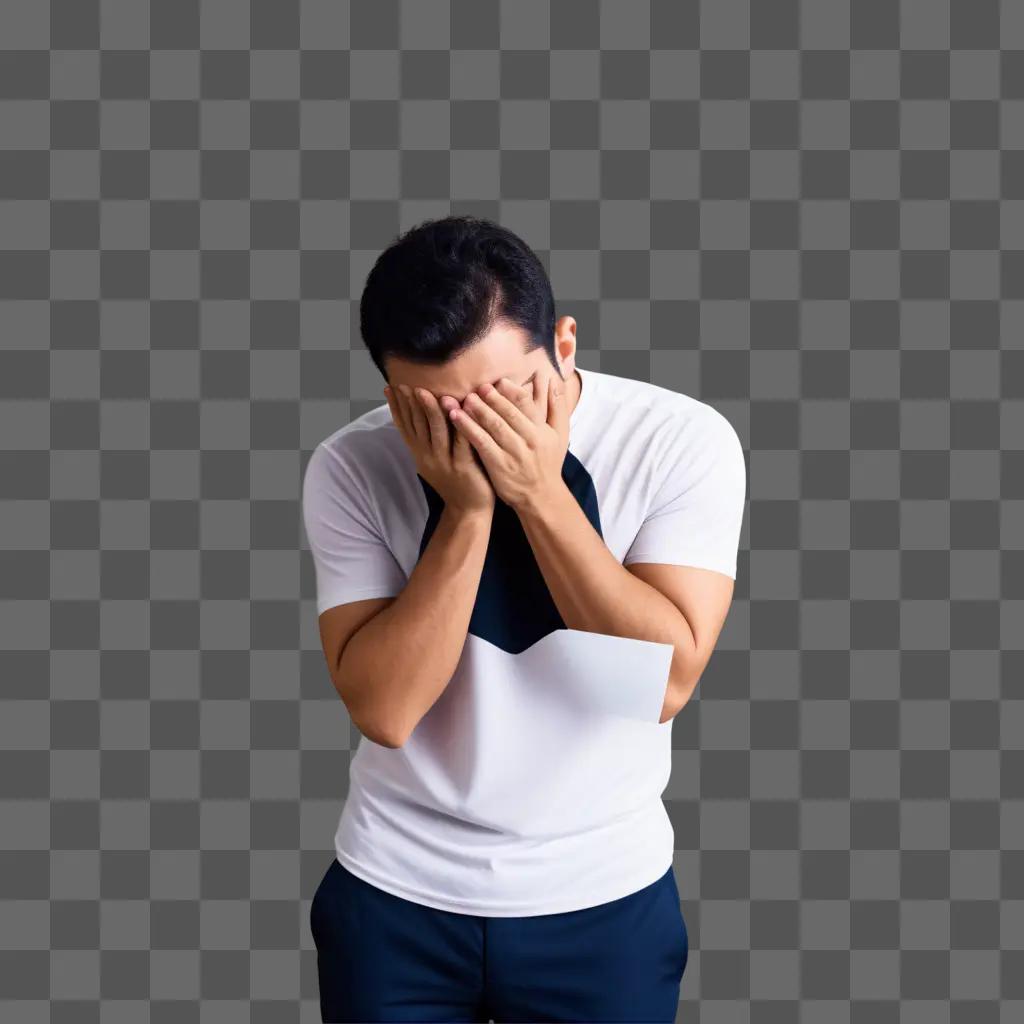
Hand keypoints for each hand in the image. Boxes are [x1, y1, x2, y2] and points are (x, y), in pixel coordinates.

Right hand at [384, 384, 495, 516]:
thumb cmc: (455, 480)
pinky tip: (459, 409)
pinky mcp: (463, 466)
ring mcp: (445, 461)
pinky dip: (460, 423)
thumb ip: (427, 439)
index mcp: (420, 453)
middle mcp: (428, 456)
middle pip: (416, 424)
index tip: (391, 386)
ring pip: (435, 431)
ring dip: (429, 410)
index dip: (396, 406)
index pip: (404, 425)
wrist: (468, 511)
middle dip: (409, 402)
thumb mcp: (435, 460)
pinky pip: (461, 441)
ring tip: (424, 391)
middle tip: (404, 382)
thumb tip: (419, 416)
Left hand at [448, 373, 569, 512]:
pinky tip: (456, 417)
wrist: (541, 497)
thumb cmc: (548, 463)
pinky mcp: (498, 465)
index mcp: (541, 430)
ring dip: (477, 410)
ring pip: (494, 426)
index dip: (512, 391)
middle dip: (492, 398)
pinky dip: (468, 428)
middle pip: (508, 413)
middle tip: (478, 386)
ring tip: (465, 399)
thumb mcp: (559, 434)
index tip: (499, 381)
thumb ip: (557, 406)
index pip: (526, 404)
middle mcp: (529, 440)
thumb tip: (554, 378)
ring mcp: (513, 453)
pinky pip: (481, 443)